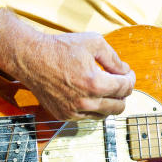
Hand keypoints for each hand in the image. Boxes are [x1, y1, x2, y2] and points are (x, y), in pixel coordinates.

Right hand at [5, 29, 136, 121]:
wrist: (31, 59)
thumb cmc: (60, 48)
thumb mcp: (93, 43)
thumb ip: (114, 58)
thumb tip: (125, 71)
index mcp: (95, 83)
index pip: (125, 88)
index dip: (130, 79)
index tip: (128, 74)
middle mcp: (86, 102)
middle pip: (119, 106)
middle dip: (124, 93)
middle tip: (120, 82)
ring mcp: (74, 111)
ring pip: (105, 115)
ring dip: (110, 102)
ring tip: (106, 88)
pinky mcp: (64, 116)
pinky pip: (88, 118)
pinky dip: (94, 108)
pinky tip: (91, 94)